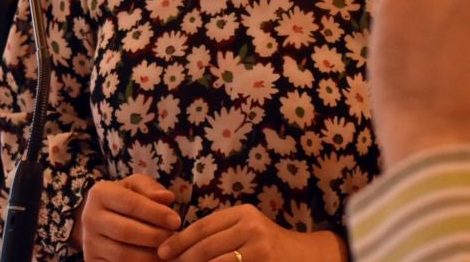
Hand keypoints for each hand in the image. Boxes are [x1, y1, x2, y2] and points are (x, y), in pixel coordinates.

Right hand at [75, 174, 179, 260]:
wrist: (100, 219)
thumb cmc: (125, 199)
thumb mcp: (135, 186)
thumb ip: (150, 188)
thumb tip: (167, 198)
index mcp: (99, 193)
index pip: (131, 204)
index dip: (156, 213)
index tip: (176, 221)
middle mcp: (89, 218)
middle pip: (126, 231)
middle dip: (155, 236)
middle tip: (173, 237)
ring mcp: (89, 243)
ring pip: (122, 255)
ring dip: (149, 255)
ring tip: (166, 251)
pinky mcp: (93, 261)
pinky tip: (155, 260)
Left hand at [157, 205, 345, 261]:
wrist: (308, 258)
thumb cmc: (269, 247)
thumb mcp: (247, 230)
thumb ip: (220, 234)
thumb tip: (179, 247)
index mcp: (243, 213)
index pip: (202, 226)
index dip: (179, 241)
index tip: (161, 252)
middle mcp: (250, 226)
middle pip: (205, 247)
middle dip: (182, 260)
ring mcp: (258, 248)